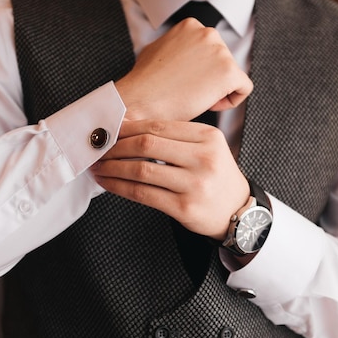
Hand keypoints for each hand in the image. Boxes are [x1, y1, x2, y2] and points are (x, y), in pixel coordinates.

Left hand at [90, 120, 249, 239]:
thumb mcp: (206, 148)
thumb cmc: (215, 177)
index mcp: (208, 137)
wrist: (237, 211)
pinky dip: (119, 187)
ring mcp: (195, 184)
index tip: (111, 131)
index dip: (129, 127)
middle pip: (147, 145)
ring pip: (141, 170)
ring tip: (99, 167)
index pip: (159, 126)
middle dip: (116, 147)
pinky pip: (143, 194)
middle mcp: (203, 159)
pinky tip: (109, 183)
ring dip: (113, 168)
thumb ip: (176, 137)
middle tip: (100, 150)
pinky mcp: (184, 208)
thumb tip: (127, 128)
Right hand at [115, 18, 252, 121]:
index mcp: (191, 25)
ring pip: (232, 77)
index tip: (182, 82)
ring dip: (216, 91)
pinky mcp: (229, 72)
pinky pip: (243, 89)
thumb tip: (182, 52)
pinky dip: (230, 101)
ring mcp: (220, 51)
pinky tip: (208, 105)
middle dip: (209, 80)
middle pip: (223, 62)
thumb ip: (175, 47)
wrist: (139, 101)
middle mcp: (208, 32)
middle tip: (187, 92)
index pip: (210, 50)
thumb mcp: (156, 51)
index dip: (198, 71)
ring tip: (192, 98)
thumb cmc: (144, 83)